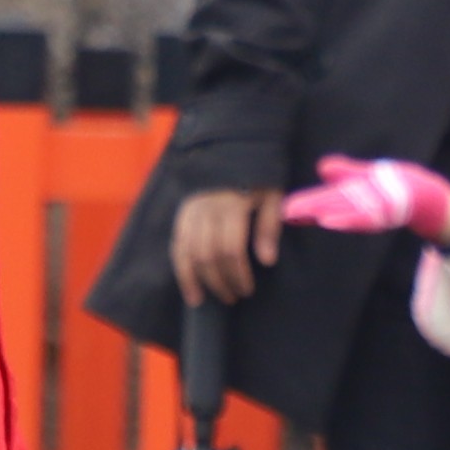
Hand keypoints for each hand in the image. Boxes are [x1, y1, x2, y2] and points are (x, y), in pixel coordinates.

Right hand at [169, 184, 280, 308]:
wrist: (233, 150)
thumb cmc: (258, 176)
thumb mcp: (273, 196)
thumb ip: (269, 227)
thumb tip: (267, 261)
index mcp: (231, 204)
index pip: (231, 249)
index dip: (238, 274)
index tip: (247, 290)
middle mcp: (206, 209)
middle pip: (207, 255)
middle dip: (220, 281)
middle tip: (233, 297)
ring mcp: (190, 211)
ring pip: (187, 253)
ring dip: (197, 281)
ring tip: (208, 299)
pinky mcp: (181, 213)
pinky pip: (176, 246)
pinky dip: (181, 269)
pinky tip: (190, 289)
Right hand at [279, 156, 449, 251]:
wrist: (424, 197)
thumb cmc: (394, 187)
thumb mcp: (367, 176)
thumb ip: (345, 172)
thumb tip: (322, 167)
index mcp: (350, 197)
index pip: (322, 199)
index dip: (303, 204)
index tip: (283, 208)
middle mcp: (357, 206)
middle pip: (327, 207)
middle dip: (307, 211)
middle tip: (285, 214)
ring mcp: (370, 211)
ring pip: (344, 214)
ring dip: (326, 216)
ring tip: (309, 217)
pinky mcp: (384, 213)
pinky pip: (363, 218)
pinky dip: (347, 220)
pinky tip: (332, 221)